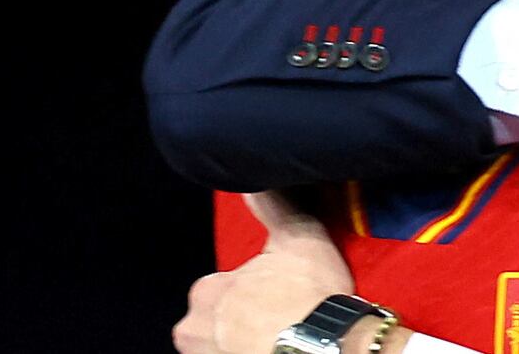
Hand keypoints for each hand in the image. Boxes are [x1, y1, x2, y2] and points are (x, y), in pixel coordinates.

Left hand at [172, 192, 353, 353]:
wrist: (323, 350)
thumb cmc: (306, 300)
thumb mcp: (298, 239)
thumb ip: (274, 207)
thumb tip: (258, 182)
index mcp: (206, 291)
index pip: (222, 286)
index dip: (252, 288)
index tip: (276, 292)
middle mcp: (195, 331)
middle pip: (216, 321)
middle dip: (241, 320)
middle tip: (280, 317)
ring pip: (223, 346)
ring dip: (244, 342)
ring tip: (283, 336)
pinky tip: (280, 348)